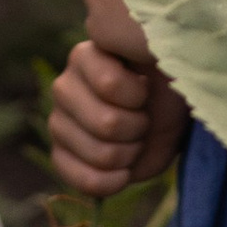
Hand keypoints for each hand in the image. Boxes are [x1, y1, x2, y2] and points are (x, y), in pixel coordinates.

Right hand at [49, 39, 186, 195]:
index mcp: (84, 56)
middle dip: (138, 128)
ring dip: (130, 154)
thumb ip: (139, 44)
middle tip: (143, 119)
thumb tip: (133, 56)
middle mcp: (64, 87)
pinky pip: (84, 181)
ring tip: (134, 139)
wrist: (167, 119)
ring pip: (100, 155)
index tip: (147, 89)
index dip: (139, 96)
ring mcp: (59, 123)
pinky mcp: (61, 156)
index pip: (108, 84)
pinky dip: (112, 183)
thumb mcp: (162, 59)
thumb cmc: (165, 86)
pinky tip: (123, 171)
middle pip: (106, 123)